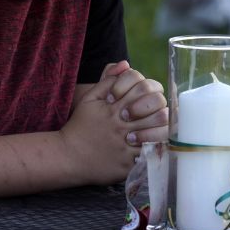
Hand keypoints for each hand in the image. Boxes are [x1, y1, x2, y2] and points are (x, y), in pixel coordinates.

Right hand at [60, 62, 168, 183]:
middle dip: (162, 112)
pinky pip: (149, 158)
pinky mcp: (125, 165)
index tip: (149, 99)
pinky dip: (155, 152)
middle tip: (158, 115)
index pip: (145, 91)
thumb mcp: (90, 98)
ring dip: (161, 131)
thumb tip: (126, 64)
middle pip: (158, 114)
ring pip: (157, 136)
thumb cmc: (81, 125)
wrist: (68, 156)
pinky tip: (154, 148)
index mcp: (115, 108)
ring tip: (159, 130)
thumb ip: (108, 80)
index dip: (152, 92)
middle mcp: (122, 126)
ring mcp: (125, 146)